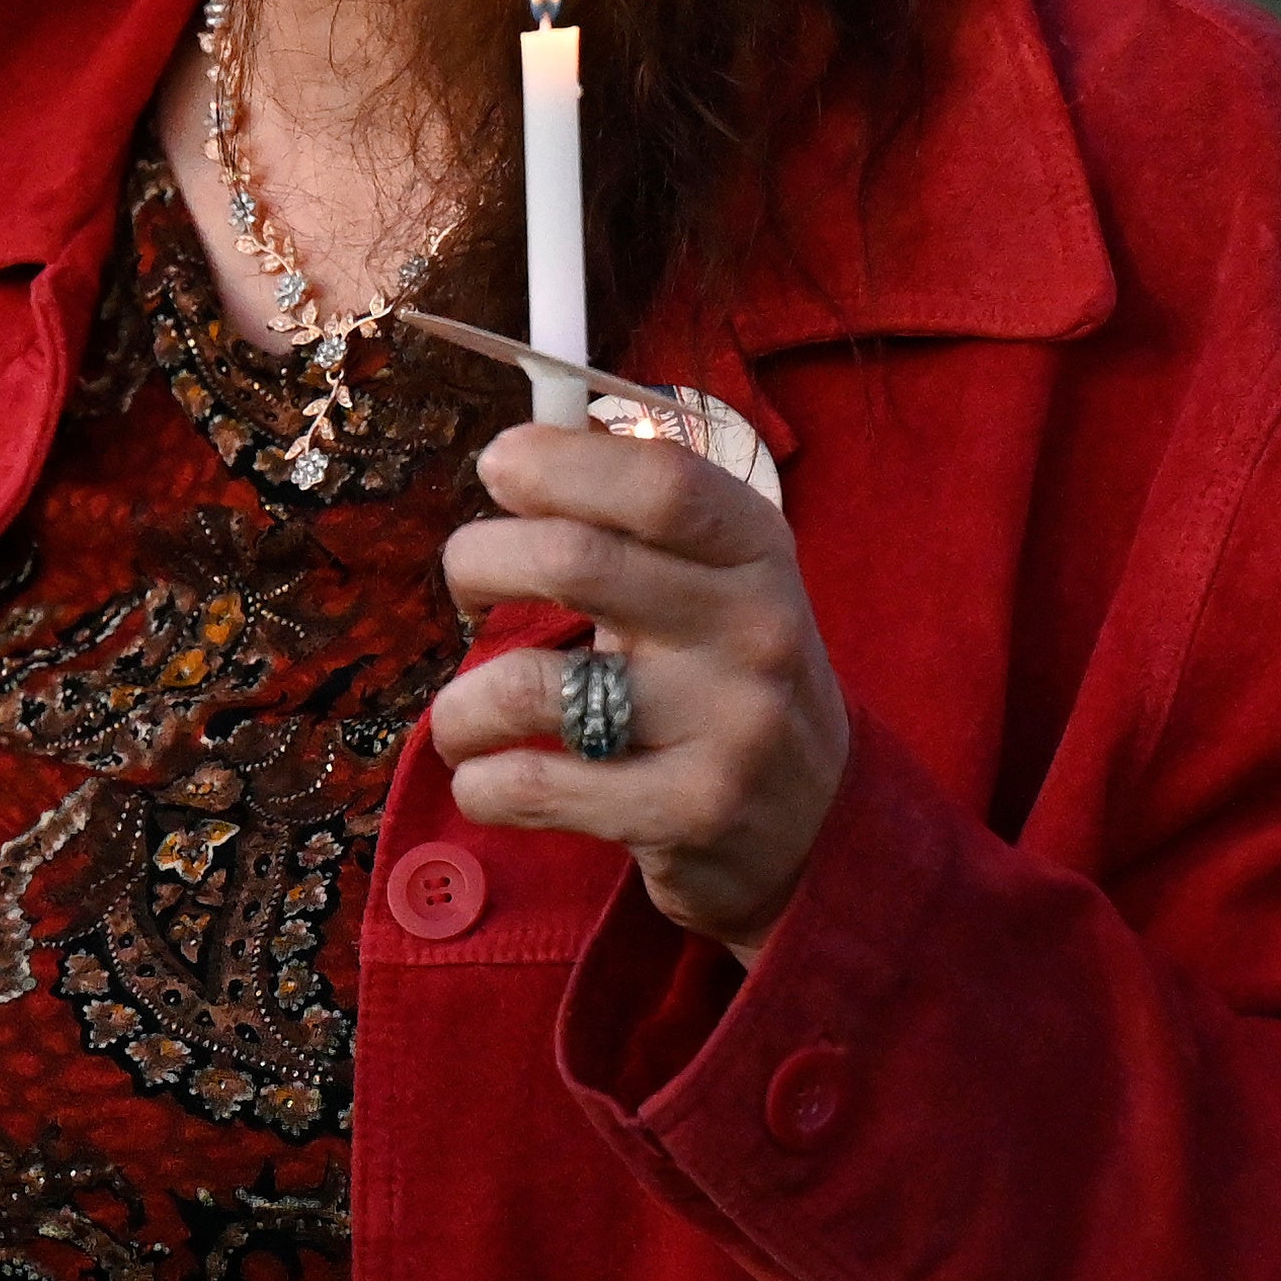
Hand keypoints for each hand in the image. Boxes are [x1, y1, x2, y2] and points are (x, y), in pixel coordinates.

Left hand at [427, 423, 847, 959]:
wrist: (819, 825)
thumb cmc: (726, 678)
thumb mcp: (720, 583)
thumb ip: (636, 524)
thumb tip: (519, 454)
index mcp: (757, 551)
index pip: (659, 480)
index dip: (559, 461)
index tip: (499, 467)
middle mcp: (752, 629)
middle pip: (576, 560)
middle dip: (478, 561)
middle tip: (467, 587)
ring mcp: (727, 726)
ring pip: (530, 688)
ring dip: (461, 704)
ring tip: (466, 716)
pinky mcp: (690, 812)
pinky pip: (533, 786)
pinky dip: (481, 782)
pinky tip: (490, 777)